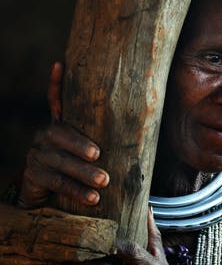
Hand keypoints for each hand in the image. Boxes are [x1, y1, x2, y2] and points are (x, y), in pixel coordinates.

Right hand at [17, 62, 109, 207]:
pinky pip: (56, 182)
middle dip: (80, 145)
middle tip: (98, 155)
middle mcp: (45, 136)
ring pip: (60, 161)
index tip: (59, 64)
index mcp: (60, 126)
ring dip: (83, 173)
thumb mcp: (93, 154)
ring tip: (103, 181)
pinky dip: (76, 190)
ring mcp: (37, 154)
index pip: (56, 101)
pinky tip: (91, 198)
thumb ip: (106, 139)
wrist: (51, 200)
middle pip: (60, 135)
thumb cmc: (82, 172)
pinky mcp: (33, 174)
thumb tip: (146, 126)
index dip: (56, 84)